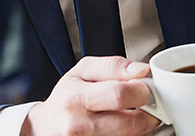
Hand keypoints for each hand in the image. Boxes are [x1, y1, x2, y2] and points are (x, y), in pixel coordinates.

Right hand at [22, 56, 159, 135]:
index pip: (120, 95)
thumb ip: (114, 66)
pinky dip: (133, 135)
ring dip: (142, 127)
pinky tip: (124, 127)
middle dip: (148, 113)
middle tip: (146, 105)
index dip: (142, 91)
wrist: (45, 127)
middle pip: (132, 124)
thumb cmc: (66, 98)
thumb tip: (142, 70)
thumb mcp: (83, 71)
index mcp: (76, 99)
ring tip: (133, 115)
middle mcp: (79, 126)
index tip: (146, 88)